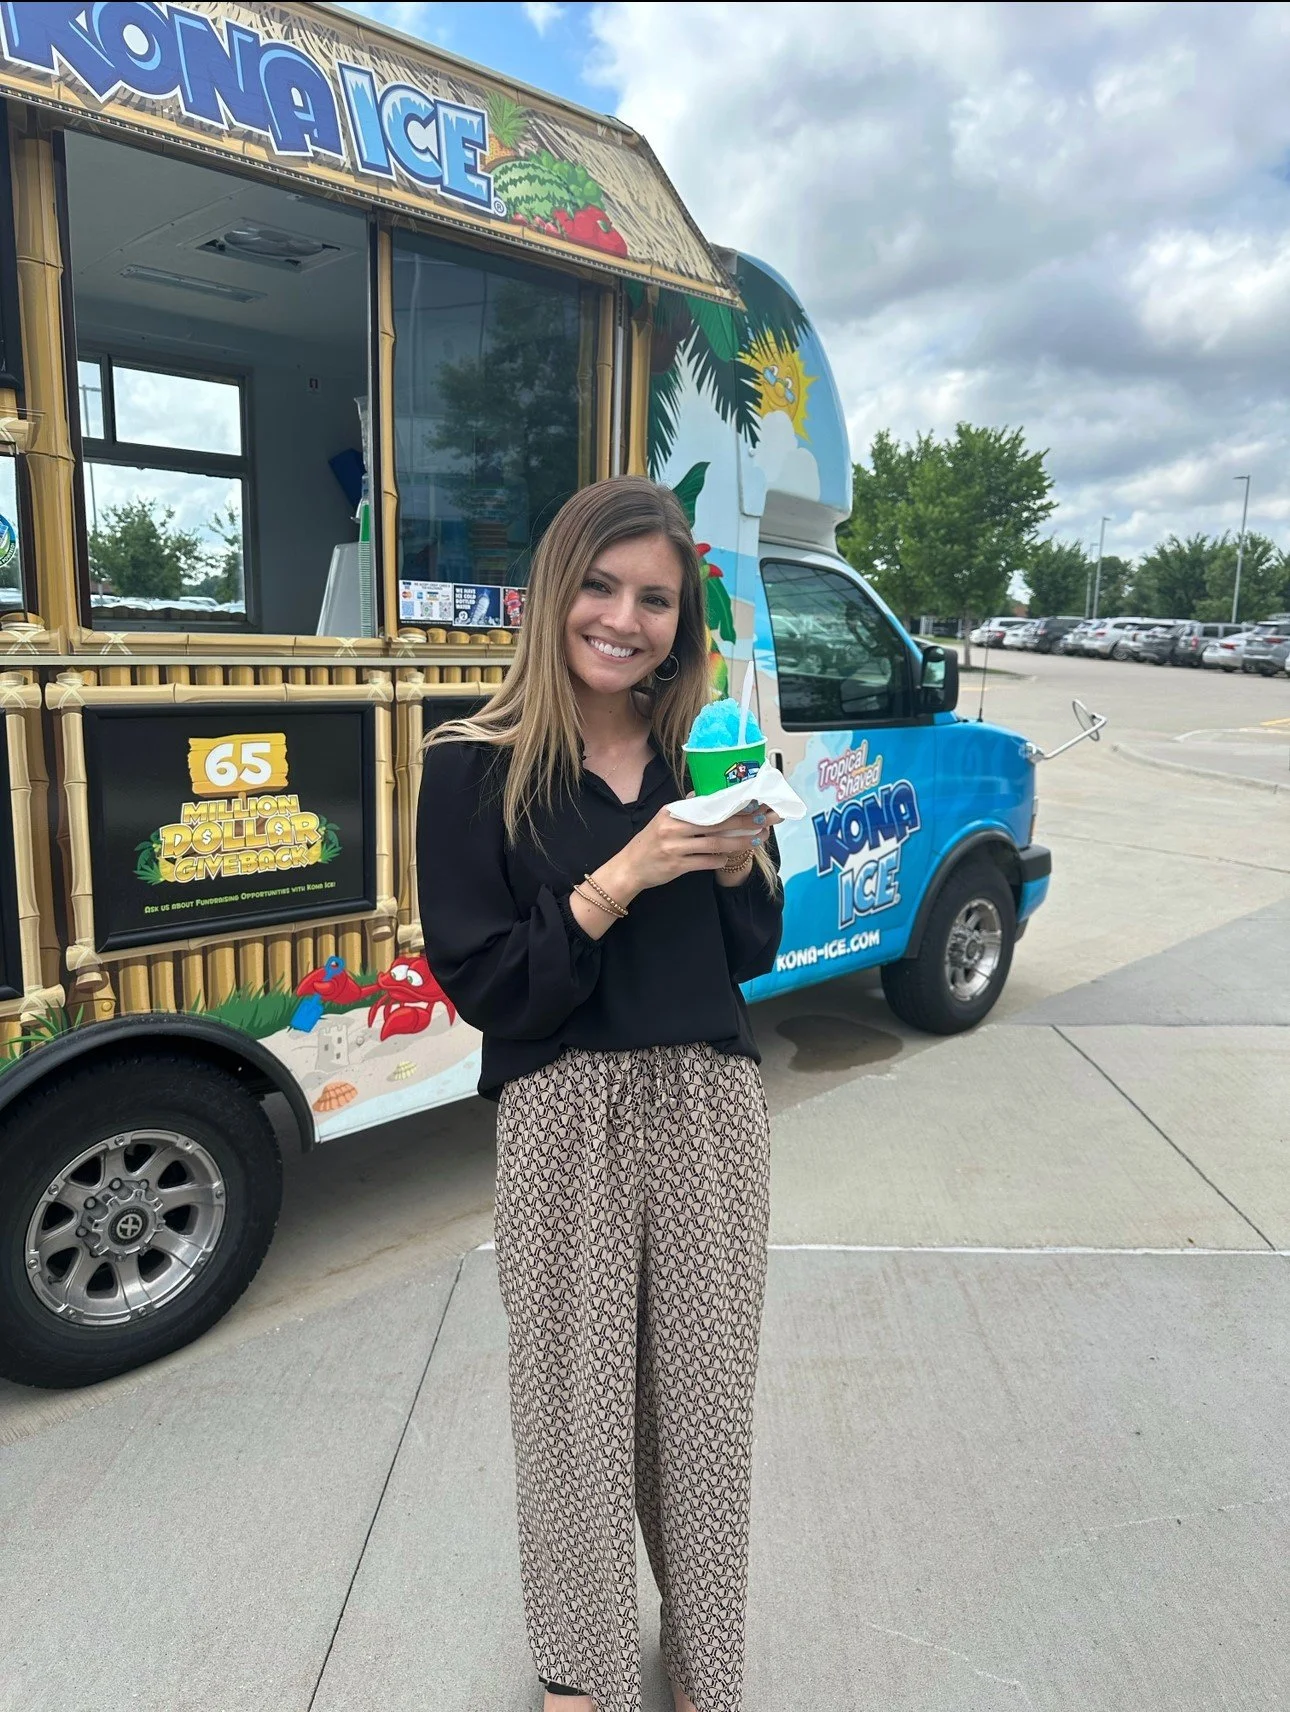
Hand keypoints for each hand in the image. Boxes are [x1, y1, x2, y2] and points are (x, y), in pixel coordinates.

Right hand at [604, 804, 774, 896]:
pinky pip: (704, 862)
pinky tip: (728, 859)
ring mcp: (675, 847)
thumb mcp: (663, 819)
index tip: (753, 804)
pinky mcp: (676, 866)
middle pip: (716, 823)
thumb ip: (685, 809)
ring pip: (714, 844)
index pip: (708, 806)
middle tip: (764, 821)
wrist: (629, 868)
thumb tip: (703, 795)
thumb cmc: (649, 843)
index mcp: (672, 812)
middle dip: (743, 822)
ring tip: (755, 840)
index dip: (732, 806)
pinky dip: (719, 860)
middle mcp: (673, 827)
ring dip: (738, 843)